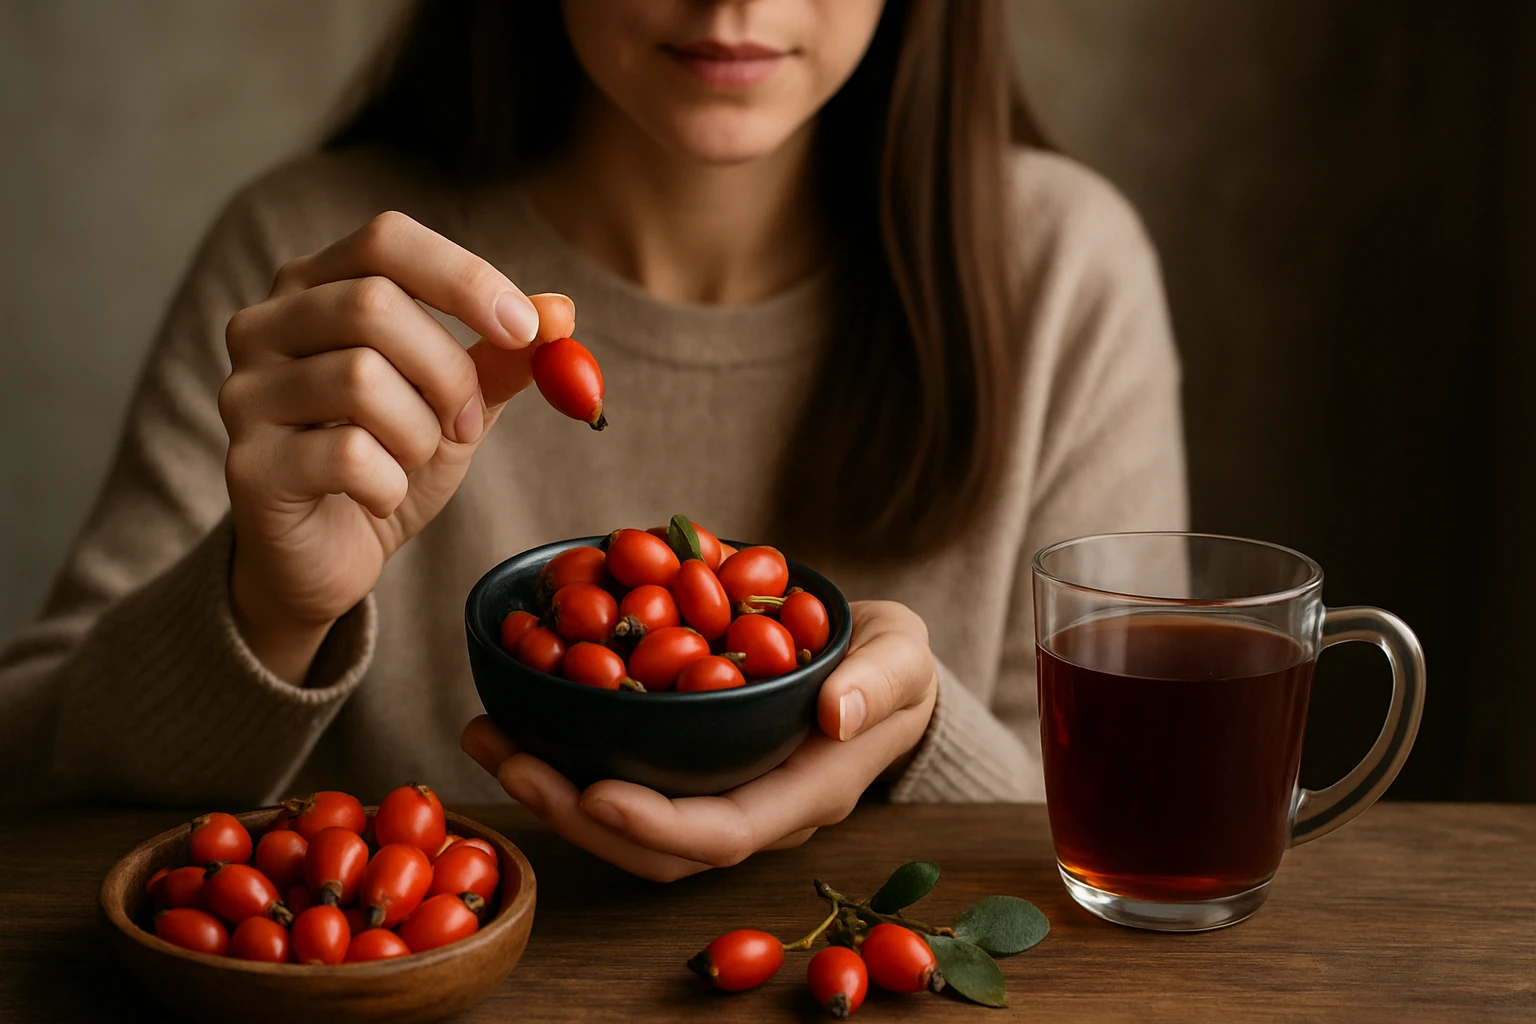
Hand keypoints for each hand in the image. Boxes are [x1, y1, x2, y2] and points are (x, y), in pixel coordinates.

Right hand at [219, 211, 574, 682]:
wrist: (329, 554)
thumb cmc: (389, 460)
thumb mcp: (459, 401)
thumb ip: (503, 355)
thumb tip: (560, 312)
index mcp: (316, 285)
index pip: (386, 240)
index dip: (464, 278)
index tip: (526, 329)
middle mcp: (264, 324)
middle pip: (372, 305)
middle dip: (448, 372)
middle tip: (467, 421)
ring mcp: (245, 391)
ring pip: (358, 378)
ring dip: (419, 432)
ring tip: (415, 459)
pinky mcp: (247, 463)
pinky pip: (345, 454)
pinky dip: (389, 481)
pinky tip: (380, 494)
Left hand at [461, 601, 937, 880]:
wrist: (880, 671)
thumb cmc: (893, 665)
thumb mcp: (904, 657)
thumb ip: (882, 681)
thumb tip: (837, 711)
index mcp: (801, 793)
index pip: (723, 833)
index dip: (656, 825)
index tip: (593, 792)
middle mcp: (751, 809)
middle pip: (655, 847)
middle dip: (574, 813)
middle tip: (509, 757)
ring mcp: (715, 792)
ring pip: (626, 823)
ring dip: (551, 790)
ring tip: (488, 736)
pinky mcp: (689, 766)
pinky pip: (623, 778)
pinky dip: (563, 757)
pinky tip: (515, 714)